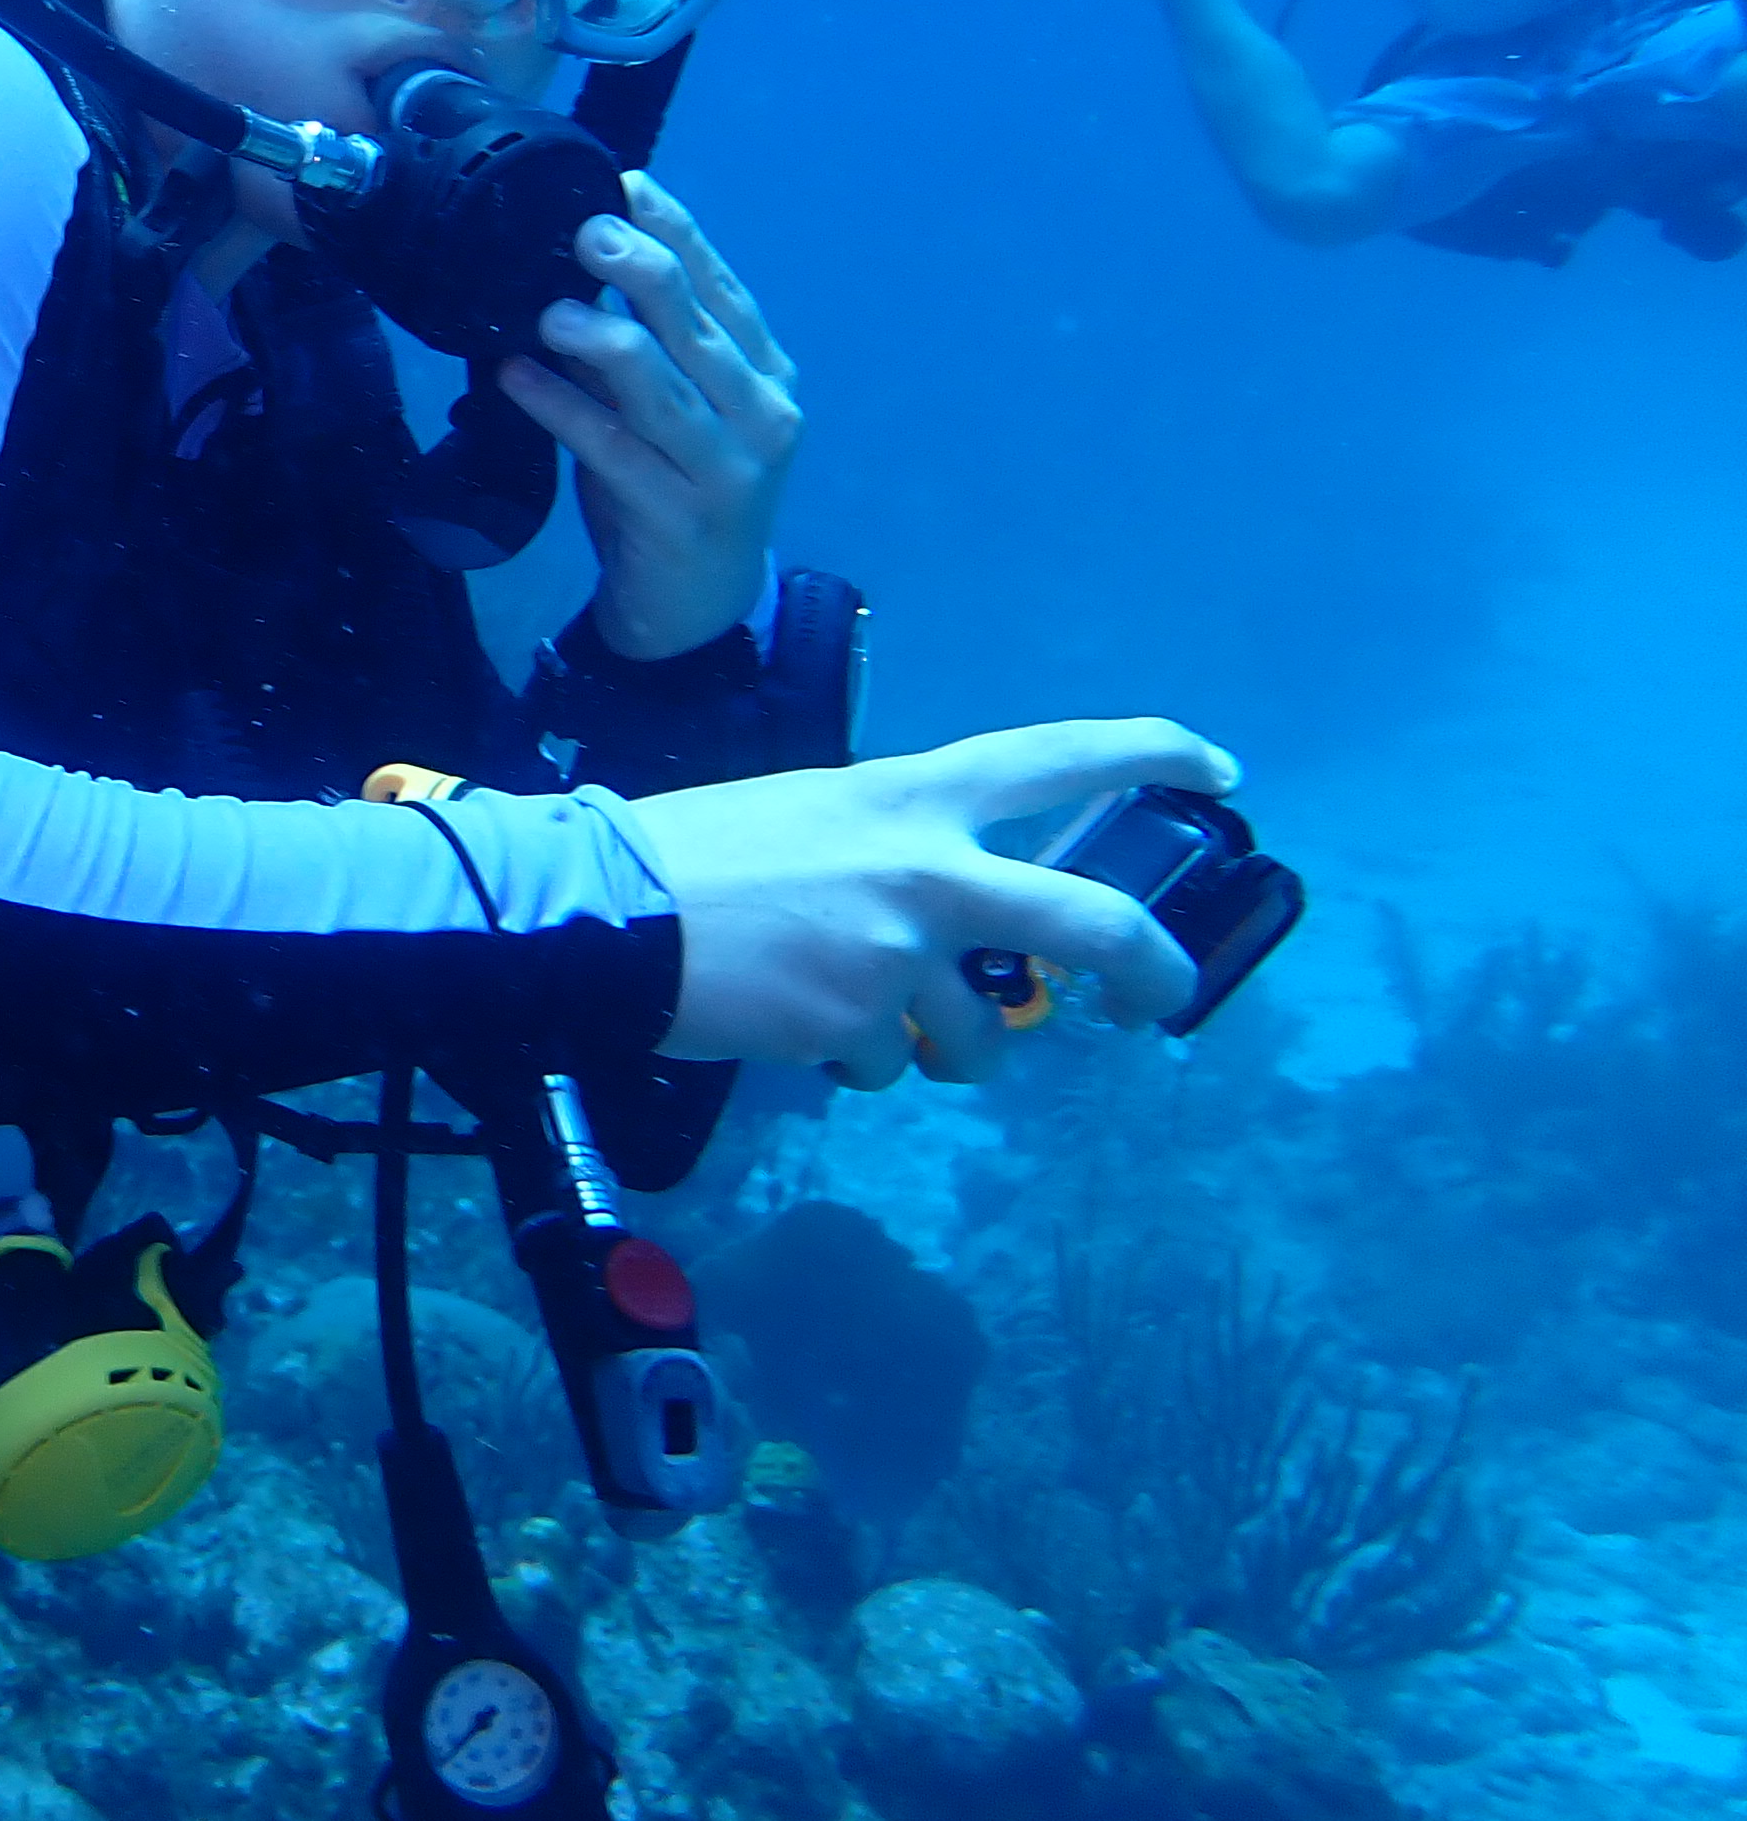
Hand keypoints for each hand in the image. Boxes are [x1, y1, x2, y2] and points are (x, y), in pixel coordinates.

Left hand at [499, 171, 796, 659]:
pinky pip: (613, 450)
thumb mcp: (668, 413)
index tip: (623, 184)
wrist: (698, 610)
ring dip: (602, 340)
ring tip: (548, 312)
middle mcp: (762, 413)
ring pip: (663, 386)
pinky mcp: (681, 516)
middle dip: (643, 269)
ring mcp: (729, 468)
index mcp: (765, 374)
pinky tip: (516, 378)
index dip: (676, 231)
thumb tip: (570, 272)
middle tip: (585, 231)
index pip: (723, 286)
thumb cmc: (675, 491)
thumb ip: (638, 348)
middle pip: (697, 325)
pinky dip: (561, 410)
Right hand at [632, 719, 1235, 1086]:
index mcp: (913, 796)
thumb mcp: (814, 814)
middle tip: (1162, 999)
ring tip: (877, 1029)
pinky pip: (890, 1065)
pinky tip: (795, 1028)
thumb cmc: (696, 856)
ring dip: (946, 1048)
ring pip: (983, 1035)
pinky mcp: (861, 1026)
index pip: (1058, 756)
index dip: (1152, 755)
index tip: (1217, 771)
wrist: (604, 915)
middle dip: (1152, 969)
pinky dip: (853, 1062)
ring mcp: (901, 953)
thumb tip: (940, 918)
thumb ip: (894, 849)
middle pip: (1094, 920)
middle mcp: (928, 868)